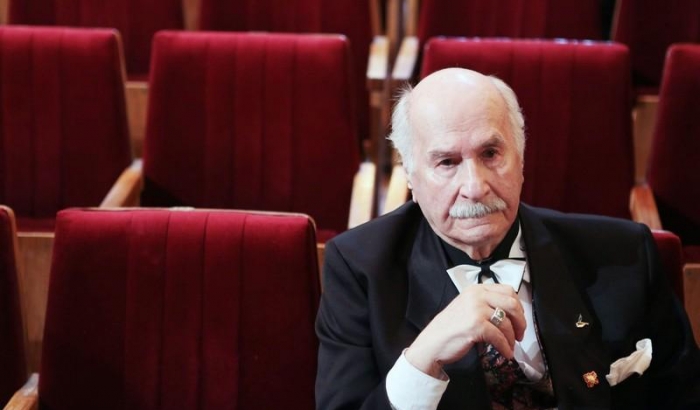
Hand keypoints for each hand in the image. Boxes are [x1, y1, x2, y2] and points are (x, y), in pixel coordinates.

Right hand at [404, 283, 525, 377]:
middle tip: (520, 334)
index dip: (518, 307)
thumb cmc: (449, 328)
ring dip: (512, 338)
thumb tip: (512, 314)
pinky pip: (499, 337)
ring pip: (507, 322)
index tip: (519, 319)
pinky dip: (506, 347)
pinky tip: (505, 353)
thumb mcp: (467, 307)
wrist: (432, 342)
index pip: (507, 290)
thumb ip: (486, 304)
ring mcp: (476, 309)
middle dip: (520, 322)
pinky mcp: (476, 325)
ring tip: (510, 346)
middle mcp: (476, 296)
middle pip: (512, 304)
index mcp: (476, 289)